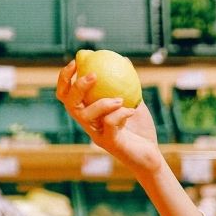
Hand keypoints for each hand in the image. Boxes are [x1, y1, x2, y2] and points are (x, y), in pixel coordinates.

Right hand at [56, 61, 163, 175]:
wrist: (150, 155)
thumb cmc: (140, 129)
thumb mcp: (134, 101)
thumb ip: (127, 84)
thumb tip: (124, 60)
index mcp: (88, 112)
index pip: (67, 95)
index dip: (65, 78)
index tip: (75, 62)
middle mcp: (88, 124)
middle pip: (70, 104)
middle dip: (77, 87)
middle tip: (93, 75)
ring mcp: (96, 134)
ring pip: (84, 116)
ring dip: (101, 103)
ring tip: (120, 98)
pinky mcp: (109, 143)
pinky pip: (109, 125)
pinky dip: (120, 114)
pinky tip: (131, 109)